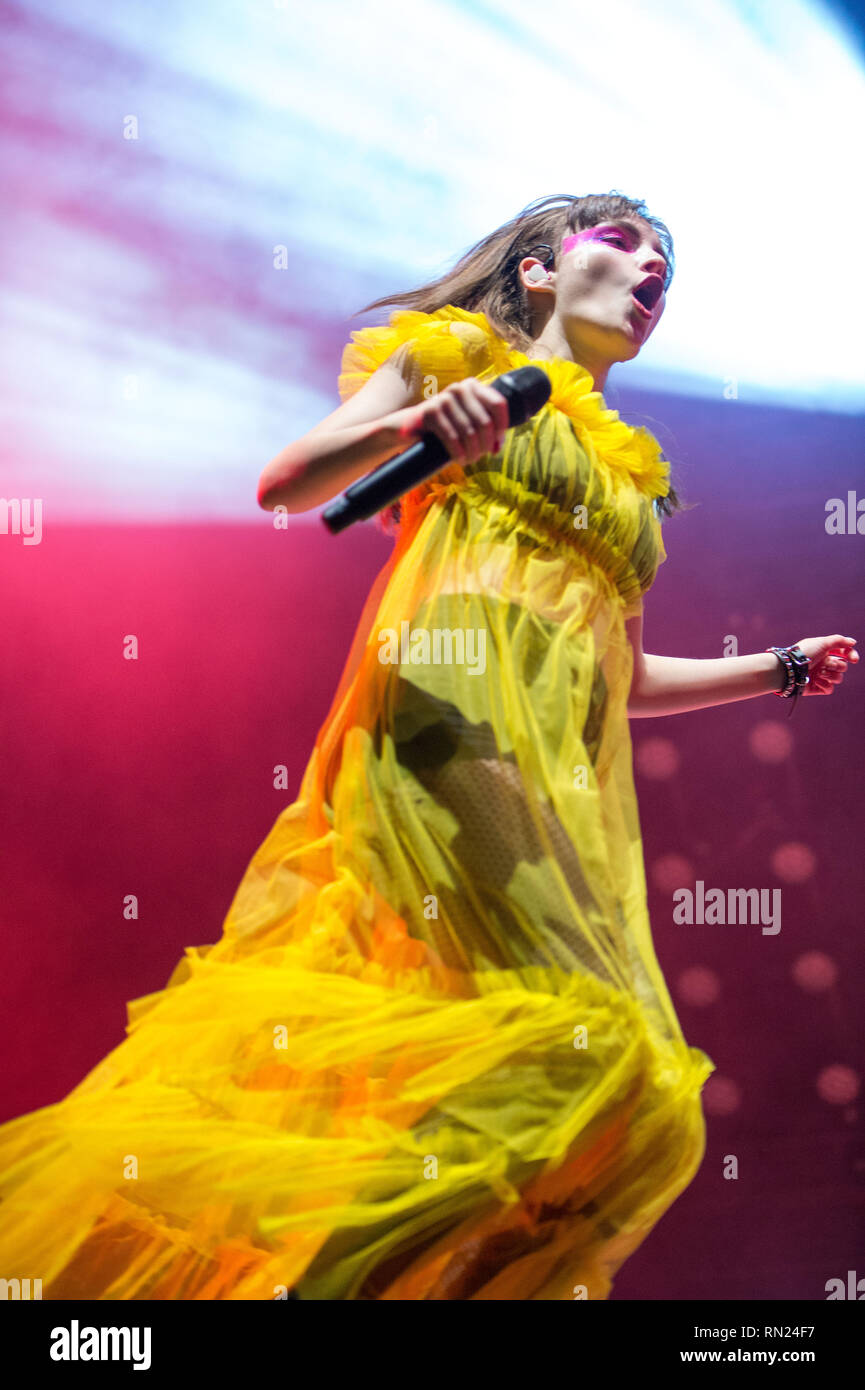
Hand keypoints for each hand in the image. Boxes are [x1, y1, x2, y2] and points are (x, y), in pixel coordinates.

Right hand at [384, 377, 510, 463]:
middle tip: (480, 456)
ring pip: (469, 432)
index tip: (497, 446)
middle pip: (485, 422)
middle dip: (485, 445)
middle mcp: (460, 388)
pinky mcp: (430, 412)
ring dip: (472, 452)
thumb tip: (499, 445)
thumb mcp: (467, 421)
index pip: (498, 404)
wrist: (412, 427)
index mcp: (473, 386)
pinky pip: (452, 437)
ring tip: (470, 460)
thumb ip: (485, 426)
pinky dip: (458, 452)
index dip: (501, 428)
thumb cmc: (446, 427)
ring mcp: (444, 398)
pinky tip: (460, 459)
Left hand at [792, 635, 858, 694]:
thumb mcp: (822, 642)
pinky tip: (816, 680)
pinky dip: (825, 685)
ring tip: (819, 673)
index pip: (844, 653)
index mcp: (824, 652)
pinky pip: (830, 689)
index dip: (851, 655)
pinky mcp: (817, 687)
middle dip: (836, 665)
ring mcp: (821, 676)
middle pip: (843, 667)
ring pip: (838, 678)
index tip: (853, 659)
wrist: (790, 669)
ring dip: (831, 675)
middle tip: (825, 664)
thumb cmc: (804, 653)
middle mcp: (823, 663)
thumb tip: (853, 642)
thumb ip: (839, 640)